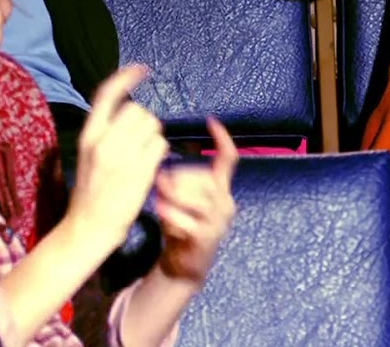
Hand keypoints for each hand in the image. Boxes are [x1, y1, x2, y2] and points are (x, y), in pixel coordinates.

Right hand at [69, 65, 169, 243]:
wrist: (89, 227)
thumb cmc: (90, 193)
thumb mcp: (88, 155)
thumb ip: (105, 133)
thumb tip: (129, 112)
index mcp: (89, 135)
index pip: (107, 94)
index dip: (126, 77)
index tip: (141, 69)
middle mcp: (104, 141)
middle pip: (137, 110)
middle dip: (145, 121)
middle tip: (141, 141)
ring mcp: (123, 155)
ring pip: (152, 125)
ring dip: (154, 137)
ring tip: (144, 156)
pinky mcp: (140, 170)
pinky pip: (160, 145)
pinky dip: (160, 152)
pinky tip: (152, 166)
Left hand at [153, 117, 237, 283]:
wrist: (184, 268)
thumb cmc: (179, 227)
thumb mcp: (180, 199)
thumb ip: (177, 182)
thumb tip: (163, 167)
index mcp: (221, 189)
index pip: (228, 159)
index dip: (222, 139)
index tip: (212, 121)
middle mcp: (226, 202)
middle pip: (200, 175)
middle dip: (175, 180)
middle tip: (160, 191)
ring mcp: (220, 220)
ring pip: (192, 195)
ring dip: (170, 198)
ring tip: (161, 206)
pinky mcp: (209, 237)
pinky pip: (186, 218)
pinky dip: (170, 215)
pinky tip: (162, 217)